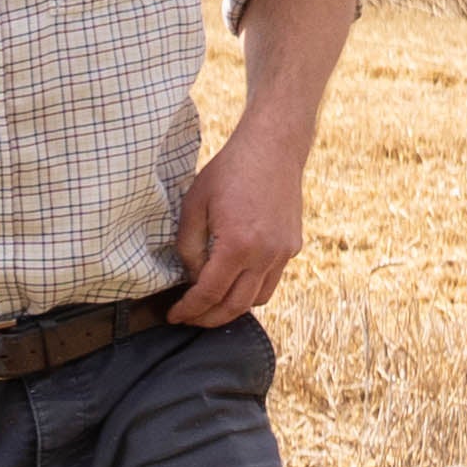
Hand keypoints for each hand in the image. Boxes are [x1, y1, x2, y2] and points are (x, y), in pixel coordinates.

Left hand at [167, 115, 309, 325]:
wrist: (272, 148)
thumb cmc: (228, 171)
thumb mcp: (194, 205)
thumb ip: (188, 247)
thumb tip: (193, 278)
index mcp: (237, 245)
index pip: (209, 293)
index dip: (189, 310)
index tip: (173, 315)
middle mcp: (265, 255)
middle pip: (235, 307)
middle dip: (208, 319)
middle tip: (189, 318)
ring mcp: (283, 253)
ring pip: (257, 299)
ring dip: (232, 309)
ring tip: (211, 305)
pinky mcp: (292, 246)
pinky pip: (271, 281)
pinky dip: (251, 289)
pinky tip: (234, 281)